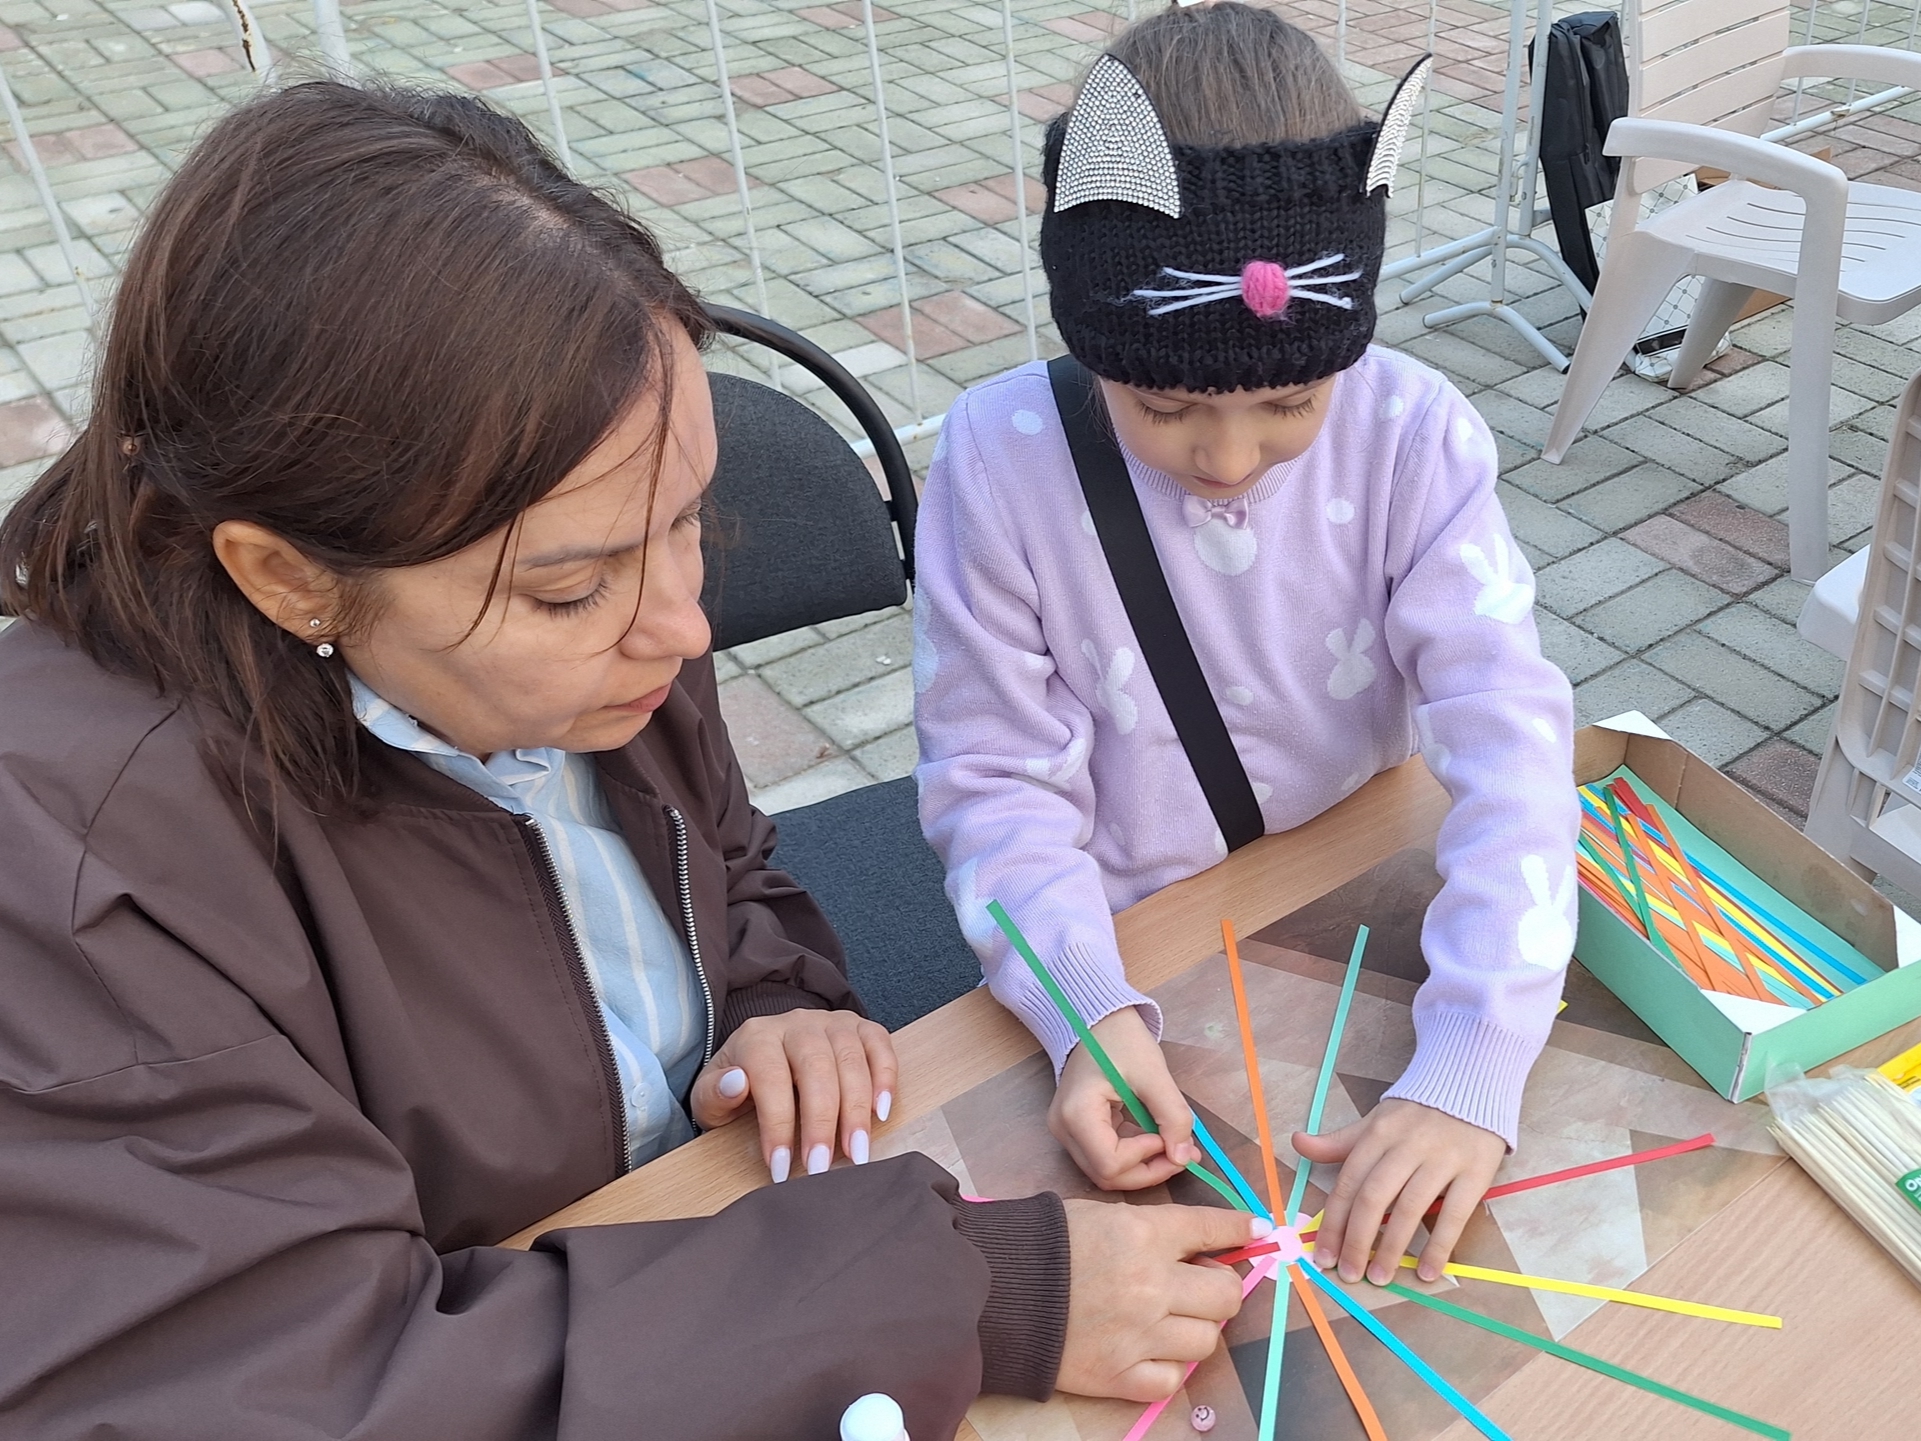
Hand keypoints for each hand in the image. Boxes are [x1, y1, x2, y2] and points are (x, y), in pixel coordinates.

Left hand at [689, 1009, 895, 1183]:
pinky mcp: (859, 1027)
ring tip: (857, 1154)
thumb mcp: (711, 1097)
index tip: (782, 1169)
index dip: (777, 1124)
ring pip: (851, 1059)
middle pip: (817, 1067)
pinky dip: (885, 1077)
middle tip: (822, 1168)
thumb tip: (736, 1083)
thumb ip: (715, 1094)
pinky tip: (881, 1113)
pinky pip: (879, 1043)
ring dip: (857, 1110)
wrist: (762, 1056)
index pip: (770, 1077)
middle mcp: (796, 1023)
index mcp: (756, 1037)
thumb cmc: (738, 1086)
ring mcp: (831, 1022)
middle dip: (821, 1123)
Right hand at [1049, 1008, 1200, 1190]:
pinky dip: (1134, 1155)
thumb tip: (1184, 1158)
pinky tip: (1155, 1138)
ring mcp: (1066, 1131)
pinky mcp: (1076, 1130)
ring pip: (1106, 1172)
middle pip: (1106, 1175)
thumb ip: (1172, 1116)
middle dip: (1148, 1171)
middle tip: (1182, 1154)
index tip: (1170, 1138)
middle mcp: (1064, 1129)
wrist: (1098, 1021)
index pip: (1110, 1164)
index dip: (1146, 1160)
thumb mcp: (1154, 1074)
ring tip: (1174, 1146)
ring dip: (1143, 1167)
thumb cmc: (1122, 1040)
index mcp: (1077, 1114)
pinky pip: (1105, 1156)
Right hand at [1056, 1200, 1266, 1400]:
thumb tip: (1197, 1243)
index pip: (1213, 1230)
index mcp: (1144, 1235)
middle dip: (1221, 1287)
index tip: (1255, 1231)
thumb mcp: (1100, 1214)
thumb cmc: (1044, 1244)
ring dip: (1195, 1328)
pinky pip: (1173, 1380)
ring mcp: (1139, 1335)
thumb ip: (1151, 1228)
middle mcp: (1151, 1286)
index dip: (1240, 1229)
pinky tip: (1151, 1350)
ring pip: (1206, 1341)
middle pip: (1227, 1294)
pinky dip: (1169, 1367)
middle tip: (1200, 1283)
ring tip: (1170, 1319)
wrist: (994, 1291)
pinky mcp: (1120, 1375)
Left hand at [1296, 1099, 1503, 1283]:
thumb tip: (1297, 1143)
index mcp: (1377, 1134)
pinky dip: (1439, 1246)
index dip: (1333, 1223)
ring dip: (1392, 1249)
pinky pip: (1455, 1215)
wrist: (1471, 1086)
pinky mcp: (1475, 1171)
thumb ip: (1339, 1142)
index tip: (1323, 1256)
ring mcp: (1442, 1159)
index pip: (1348, 1183)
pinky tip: (1427, 1272)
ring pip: (1410, 1209)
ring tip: (1380, 1277)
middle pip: (1374, 1198)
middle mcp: (1406, 1146)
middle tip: (1349, 1274)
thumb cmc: (1416, 1114)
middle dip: (1356, 1241)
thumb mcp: (1375, 1122)